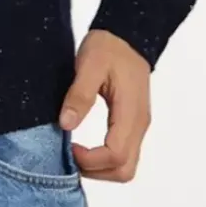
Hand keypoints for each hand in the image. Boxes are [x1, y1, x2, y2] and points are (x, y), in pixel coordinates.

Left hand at [58, 29, 150, 182]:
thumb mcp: (89, 65)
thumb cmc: (109, 47)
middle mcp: (139, 125)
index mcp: (130, 113)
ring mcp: (138, 125)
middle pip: (125, 170)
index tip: (68, 148)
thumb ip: (79, 95)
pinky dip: (105, 158)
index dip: (91, 160)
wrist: (127, 35)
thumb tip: (66, 124)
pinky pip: (124, 152)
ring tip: (75, 152)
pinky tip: (86, 146)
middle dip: (96, 171)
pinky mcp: (133, 123)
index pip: (116, 155)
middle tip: (70, 156)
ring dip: (100, 168)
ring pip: (126, 165)